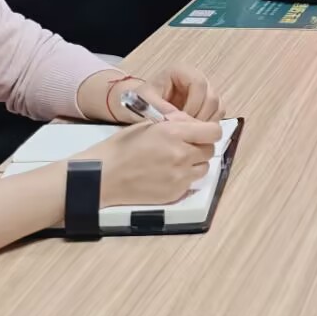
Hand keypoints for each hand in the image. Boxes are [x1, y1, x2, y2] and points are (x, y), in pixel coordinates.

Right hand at [87, 118, 222, 207]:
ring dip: (194, 163)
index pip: (213, 131)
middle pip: (209, 150)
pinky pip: (191, 183)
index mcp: (174, 133)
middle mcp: (181, 154)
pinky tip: (166, 174)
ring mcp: (179, 176)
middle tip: (185, 146)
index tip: (202, 132)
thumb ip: (175, 123)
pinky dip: (184, 178)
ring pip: (203, 168)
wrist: (103, 176)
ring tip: (174, 161)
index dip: (209, 131)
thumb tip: (193, 123)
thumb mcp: (148, 125)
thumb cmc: (121, 148)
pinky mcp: (175, 192)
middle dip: (200, 146)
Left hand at [111, 65, 223, 123]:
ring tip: (188, 131)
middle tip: (186, 129)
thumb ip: (161, 109)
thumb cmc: (141, 101)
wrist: (139, 108)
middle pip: (211, 96)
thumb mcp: (145, 102)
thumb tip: (179, 119)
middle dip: (200, 116)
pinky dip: (209, 124)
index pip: (199, 83)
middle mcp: (196, 78)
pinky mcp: (206, 104)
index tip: (181, 118)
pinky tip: (193, 130)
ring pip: (217, 106)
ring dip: (206, 122)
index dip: (194, 103)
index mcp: (181, 71)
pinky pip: (218, 113)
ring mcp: (204, 91)